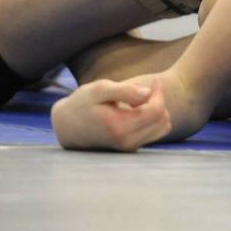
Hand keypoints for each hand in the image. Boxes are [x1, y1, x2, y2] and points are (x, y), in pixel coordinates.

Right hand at [51, 76, 171, 151]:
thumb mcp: (100, 90)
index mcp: (120, 127)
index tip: (154, 81)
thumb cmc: (82, 104)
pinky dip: (153, 119)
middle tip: (148, 89)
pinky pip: (154, 133)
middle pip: (163, 120)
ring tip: (142, 100)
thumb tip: (148, 93)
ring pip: (162, 128)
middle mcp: (127, 142)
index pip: (156, 110)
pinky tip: (139, 109)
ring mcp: (129, 147)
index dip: (159, 93)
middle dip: (160, 102)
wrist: (67, 127)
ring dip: (158, 111)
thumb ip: (125, 91)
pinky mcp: (130, 148)